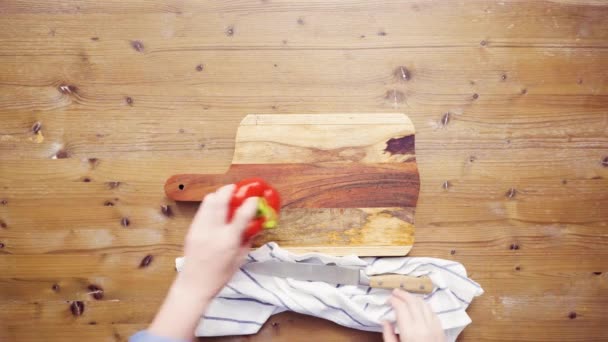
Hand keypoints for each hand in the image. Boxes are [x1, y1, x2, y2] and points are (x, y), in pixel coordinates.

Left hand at [148, 184, 257, 339]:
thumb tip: (255, 224)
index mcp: (228, 241)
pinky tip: (216, 210)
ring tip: (226, 196)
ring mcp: (200, 229)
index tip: (255, 198)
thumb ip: (248, 239)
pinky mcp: (192, 229)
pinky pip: (202, 210)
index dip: (250, 203)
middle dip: (230, 190)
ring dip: (219, 195)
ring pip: (208, 201)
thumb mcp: (240, 259)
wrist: (194, 284)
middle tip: (237, 188)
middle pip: (221, 200)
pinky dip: (210, 205)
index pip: (242, 214)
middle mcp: (213, 231)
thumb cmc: (220, 276)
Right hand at [382, 289, 445, 341]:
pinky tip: (419, 306)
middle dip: (403, 294)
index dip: (393, 300)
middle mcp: (423, 326)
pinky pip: (432, 312)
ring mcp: (434, 327)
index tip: (387, 299)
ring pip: (424, 304)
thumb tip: (385, 321)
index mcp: (410, 332)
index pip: (401, 307)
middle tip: (395, 292)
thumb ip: (389, 335)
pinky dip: (424, 306)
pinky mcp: (441, 331)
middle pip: (413, 302)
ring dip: (414, 298)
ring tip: (405, 297)